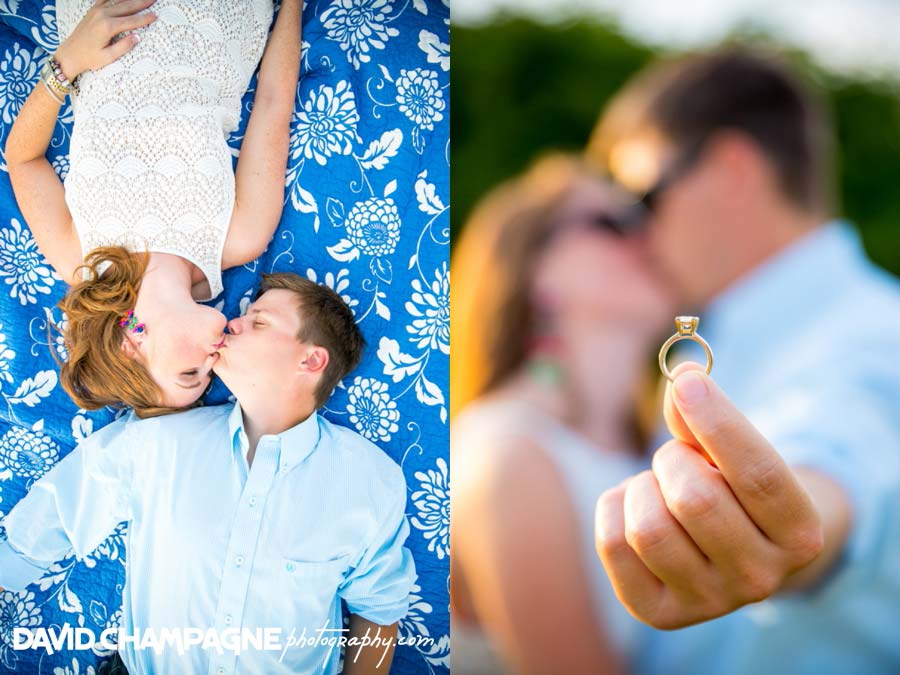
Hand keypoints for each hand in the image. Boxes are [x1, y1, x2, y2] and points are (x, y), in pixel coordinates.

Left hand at [54, 0, 158, 79]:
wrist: (69, 54)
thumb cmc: (89, 58)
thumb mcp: (108, 57)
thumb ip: (123, 47)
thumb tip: (137, 37)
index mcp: (107, 27)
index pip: (131, 21)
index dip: (145, 18)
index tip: (156, 15)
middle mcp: (102, 15)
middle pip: (126, 7)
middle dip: (141, 3)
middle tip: (153, 0)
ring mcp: (96, 11)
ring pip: (118, 2)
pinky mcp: (93, 11)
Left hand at [595, 362, 824, 628]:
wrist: (733, 550)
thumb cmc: (733, 487)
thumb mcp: (733, 451)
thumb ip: (706, 415)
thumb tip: (681, 376)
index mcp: (798, 534)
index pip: (757, 472)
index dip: (717, 420)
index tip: (688, 381)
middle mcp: (761, 579)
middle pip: (693, 498)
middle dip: (673, 460)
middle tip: (678, 461)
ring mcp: (710, 603)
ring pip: (647, 526)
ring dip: (643, 487)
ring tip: (660, 491)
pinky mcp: (659, 612)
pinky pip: (613, 543)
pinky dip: (615, 508)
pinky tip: (637, 509)